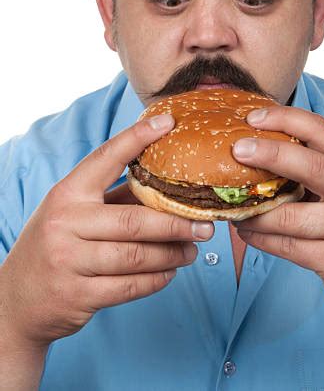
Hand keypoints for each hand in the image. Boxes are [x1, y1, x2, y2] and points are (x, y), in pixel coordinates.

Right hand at [0, 114, 213, 348]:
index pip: (105, 158)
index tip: (167, 123)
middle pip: (134, 221)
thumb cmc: (55, 244)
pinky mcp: (79, 295)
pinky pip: (130, 287)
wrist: (17, 299)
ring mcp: (69, 261)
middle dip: (177, 224)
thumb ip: (114, 197)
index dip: (137, 138)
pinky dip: (157, 279)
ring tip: (192, 250)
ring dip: (173, 254)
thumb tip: (164, 181)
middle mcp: (65, 224)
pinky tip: (170, 272)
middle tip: (206, 225)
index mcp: (66, 194)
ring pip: (137, 257)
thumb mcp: (73, 212)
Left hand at [232, 105, 323, 326]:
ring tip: (233, 209)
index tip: (253, 117)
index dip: (286, 119)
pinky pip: (289, 247)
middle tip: (237, 150)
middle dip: (270, 154)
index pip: (322, 131)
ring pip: (291, 216)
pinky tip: (247, 232)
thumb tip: (260, 152)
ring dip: (255, 212)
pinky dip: (261, 239)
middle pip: (312, 166)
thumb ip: (317, 172)